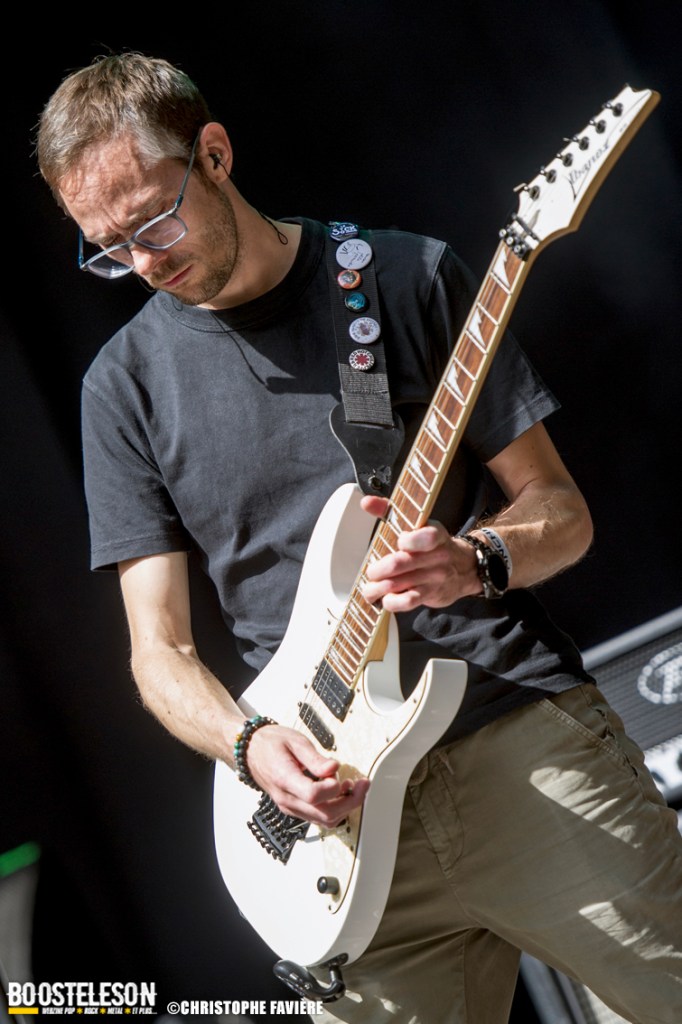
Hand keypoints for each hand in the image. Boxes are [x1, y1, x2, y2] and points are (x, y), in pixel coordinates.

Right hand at [245, 723, 369, 827]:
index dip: (332, 788)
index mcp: (284, 779)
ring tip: (353, 787)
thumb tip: (334, 768)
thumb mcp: (295, 741)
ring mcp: (290, 806)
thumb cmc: (270, 744)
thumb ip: (315, 758)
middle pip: (323, 814)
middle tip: (363, 785)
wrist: (250, 752)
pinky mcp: (294, 808)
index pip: (312, 795)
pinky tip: (341, 792)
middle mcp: (287, 799)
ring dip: (344, 807)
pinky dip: (335, 809)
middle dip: (349, 802)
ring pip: (323, 820)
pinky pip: (318, 817)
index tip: (342, 776)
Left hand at [360, 495, 479, 611]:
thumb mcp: (419, 525)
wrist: (466, 568)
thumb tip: (366, 502)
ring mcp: (434, 577)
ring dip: (377, 589)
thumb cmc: (432, 545)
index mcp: (434, 534)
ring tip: (369, 590)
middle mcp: (436, 556)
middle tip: (371, 572)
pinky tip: (385, 600)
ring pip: (399, 584)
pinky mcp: (431, 594)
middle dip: (378, 570)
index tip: (399, 542)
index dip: (409, 541)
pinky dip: (392, 602)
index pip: (426, 537)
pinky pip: (408, 602)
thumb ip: (389, 512)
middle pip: (401, 563)